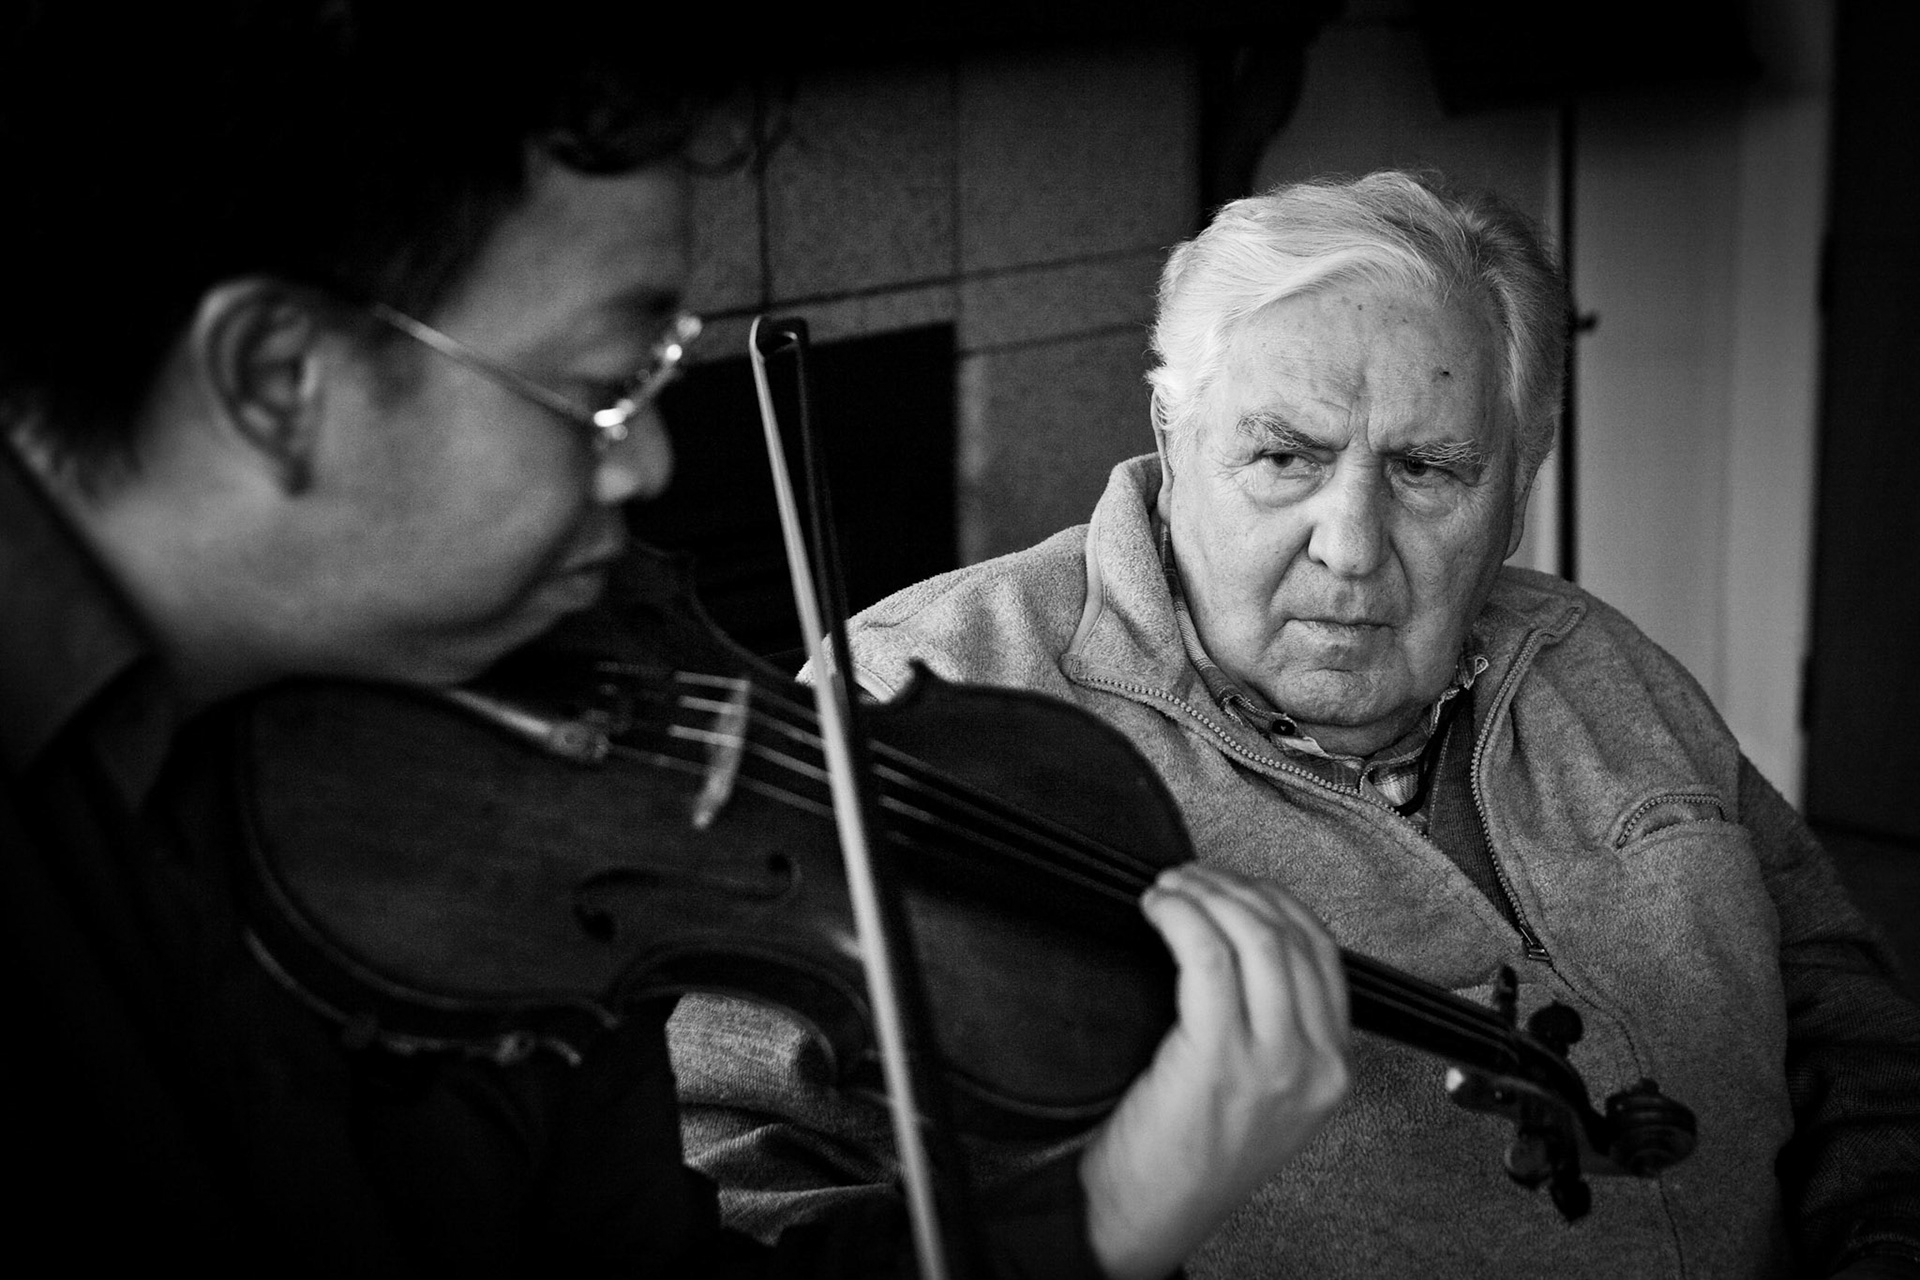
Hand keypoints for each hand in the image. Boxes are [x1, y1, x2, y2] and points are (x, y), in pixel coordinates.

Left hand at [1079, 864, 1350, 1279]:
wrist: (1144, 1220)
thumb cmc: (1184, 1157)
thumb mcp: (1260, 1095)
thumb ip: (1272, 1028)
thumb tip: (1238, 936)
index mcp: (1331, 1068)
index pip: (1323, 951)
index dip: (1274, 900)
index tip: (1232, 884)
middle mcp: (1313, 1064)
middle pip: (1290, 935)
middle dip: (1235, 888)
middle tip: (1190, 878)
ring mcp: (1272, 1064)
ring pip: (1254, 938)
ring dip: (1206, 895)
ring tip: (1169, 890)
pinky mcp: (1219, 1061)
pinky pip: (1208, 958)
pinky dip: (1181, 918)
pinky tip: (1159, 912)